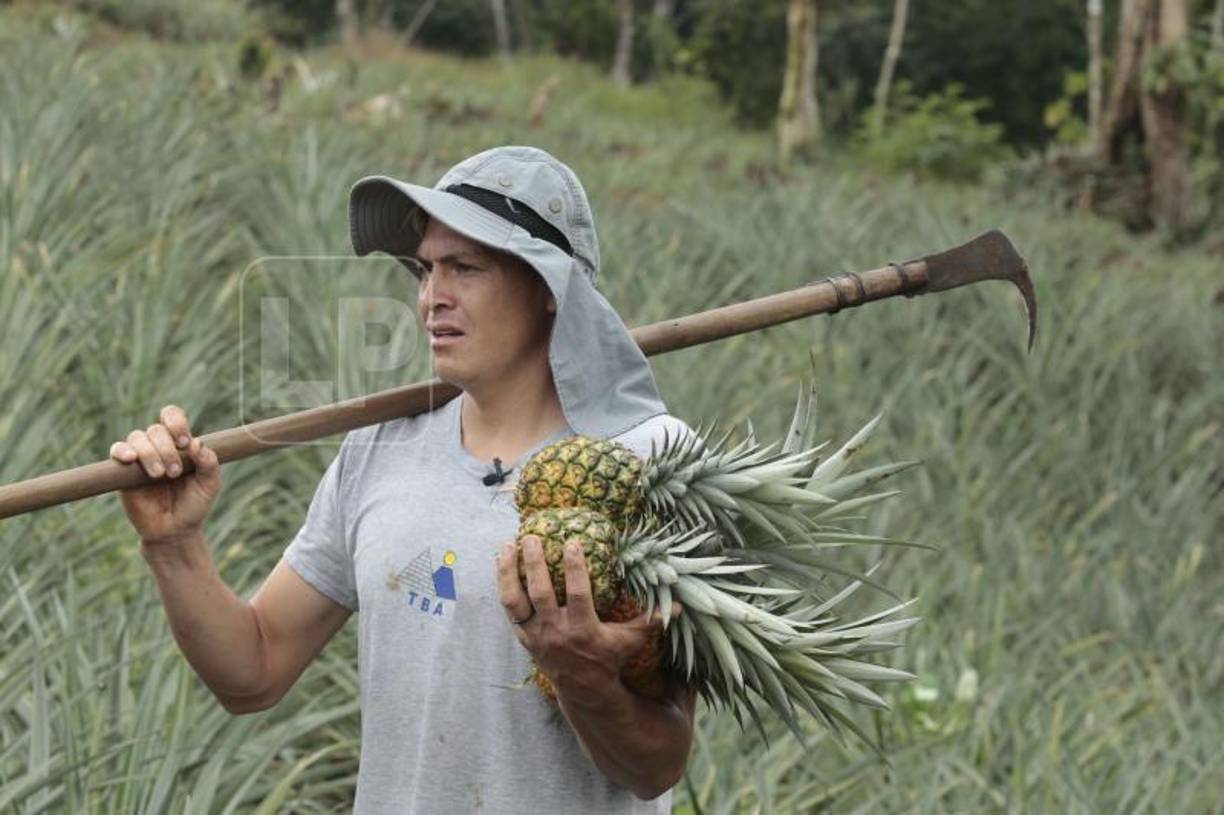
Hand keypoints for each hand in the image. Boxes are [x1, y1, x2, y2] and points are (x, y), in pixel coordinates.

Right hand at [109, 404, 220, 547]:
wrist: (174, 530)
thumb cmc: (194, 504)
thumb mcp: (209, 484)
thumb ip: (209, 462)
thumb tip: (197, 442)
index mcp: (179, 444)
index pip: (172, 416)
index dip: (176, 423)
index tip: (185, 442)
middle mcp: (158, 447)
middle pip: (156, 429)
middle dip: (167, 449)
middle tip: (175, 472)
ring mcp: (139, 458)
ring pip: (137, 437)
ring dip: (150, 453)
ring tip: (159, 475)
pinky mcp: (122, 472)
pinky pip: (116, 451)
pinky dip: (122, 451)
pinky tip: (131, 459)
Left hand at [496, 535, 678, 706]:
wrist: (582, 688)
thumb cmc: (609, 659)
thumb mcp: (630, 641)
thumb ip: (651, 622)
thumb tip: (681, 606)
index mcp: (583, 629)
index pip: (577, 594)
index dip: (574, 569)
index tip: (572, 542)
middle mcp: (555, 631)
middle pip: (540, 594)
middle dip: (534, 564)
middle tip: (531, 536)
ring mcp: (536, 634)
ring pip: (516, 600)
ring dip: (509, 572)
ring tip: (507, 545)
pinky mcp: (524, 635)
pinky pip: (509, 608)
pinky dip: (503, 585)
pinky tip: (502, 562)